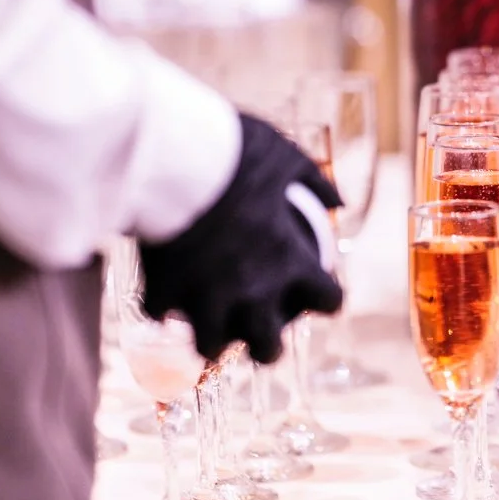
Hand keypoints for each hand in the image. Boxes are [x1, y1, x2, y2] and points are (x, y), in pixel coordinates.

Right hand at [137, 113, 342, 362]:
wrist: (169, 153)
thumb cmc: (232, 150)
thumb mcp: (283, 154)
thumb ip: (314, 181)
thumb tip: (338, 202)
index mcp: (289, 261)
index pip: (328, 299)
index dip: (328, 299)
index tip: (321, 295)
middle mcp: (252, 290)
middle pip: (267, 349)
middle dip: (266, 349)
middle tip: (260, 337)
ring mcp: (205, 297)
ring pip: (210, 347)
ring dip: (210, 339)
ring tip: (205, 330)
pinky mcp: (162, 291)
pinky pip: (160, 314)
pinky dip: (162, 309)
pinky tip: (160, 301)